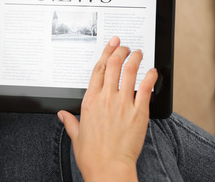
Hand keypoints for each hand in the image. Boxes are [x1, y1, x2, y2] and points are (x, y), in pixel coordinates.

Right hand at [58, 36, 157, 180]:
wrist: (108, 169)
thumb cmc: (93, 155)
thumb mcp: (76, 135)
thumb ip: (69, 121)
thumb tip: (61, 114)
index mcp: (91, 101)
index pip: (98, 70)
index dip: (106, 53)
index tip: (111, 45)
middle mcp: (106, 99)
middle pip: (114, 65)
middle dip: (120, 51)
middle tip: (124, 46)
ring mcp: (123, 104)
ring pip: (130, 72)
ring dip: (135, 59)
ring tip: (138, 53)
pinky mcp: (139, 113)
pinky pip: (146, 89)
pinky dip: (150, 77)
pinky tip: (153, 71)